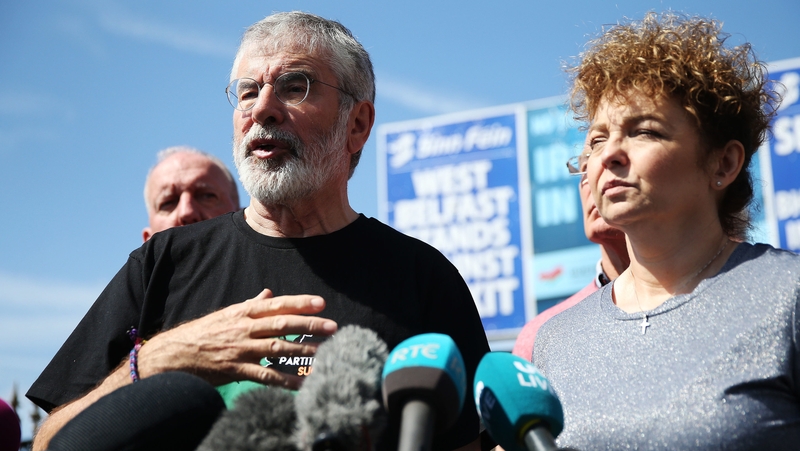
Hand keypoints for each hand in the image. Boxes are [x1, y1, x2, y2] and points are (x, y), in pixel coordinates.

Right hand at [138, 289, 337, 388]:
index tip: (322, 303)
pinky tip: (301, 383)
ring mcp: (240, 350)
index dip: (300, 303)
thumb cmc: (202, 333)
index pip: (277, 305)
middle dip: (310, 325)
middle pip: (282, 324)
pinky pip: (264, 376)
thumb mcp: (226, 314)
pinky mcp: (235, 370)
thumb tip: (268, 293)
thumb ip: (250, 305)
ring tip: (324, 353)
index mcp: (243, 313)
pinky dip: (284, 380)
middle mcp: (244, 329)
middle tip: (333, 327)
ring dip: (303, 351)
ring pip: (277, 349)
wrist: (173, 355)